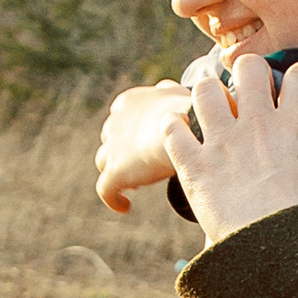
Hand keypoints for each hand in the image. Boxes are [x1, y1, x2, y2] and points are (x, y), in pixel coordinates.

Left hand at [94, 79, 193, 215]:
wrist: (190, 127)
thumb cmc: (192, 109)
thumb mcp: (182, 92)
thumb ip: (172, 92)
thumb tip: (175, 90)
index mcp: (129, 102)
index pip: (122, 116)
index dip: (134, 130)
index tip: (148, 142)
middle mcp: (115, 122)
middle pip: (112, 138)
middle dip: (125, 150)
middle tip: (145, 164)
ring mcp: (113, 149)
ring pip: (105, 161)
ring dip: (119, 170)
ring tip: (137, 184)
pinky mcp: (115, 173)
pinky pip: (106, 190)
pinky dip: (114, 199)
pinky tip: (125, 206)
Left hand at [166, 52, 297, 245]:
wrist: (274, 255)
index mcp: (296, 128)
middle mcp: (256, 124)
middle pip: (248, 67)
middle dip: (247, 73)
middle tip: (247, 90)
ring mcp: (222, 141)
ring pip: (206, 89)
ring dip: (206, 95)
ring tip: (210, 106)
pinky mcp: (194, 165)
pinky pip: (173, 129)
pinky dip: (174, 129)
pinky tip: (179, 133)